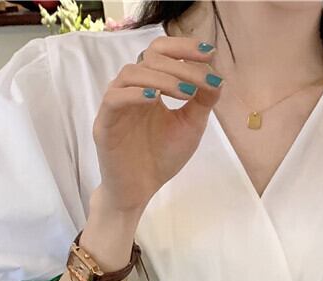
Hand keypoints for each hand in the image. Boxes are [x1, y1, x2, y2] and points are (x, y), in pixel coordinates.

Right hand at [93, 35, 223, 215]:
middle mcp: (132, 89)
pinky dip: (136, 94)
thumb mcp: (190, 126)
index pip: (162, 52)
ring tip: (186, 93)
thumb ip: (202, 102)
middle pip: (150, 57)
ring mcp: (116, 104)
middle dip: (180, 65)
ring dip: (162, 78)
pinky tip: (156, 100)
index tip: (210, 53)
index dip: (184, 47)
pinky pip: (115, 98)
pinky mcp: (104, 123)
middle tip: (202, 82)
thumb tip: (218, 77)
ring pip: (132, 73)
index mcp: (150, 86)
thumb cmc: (161, 158)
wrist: (140, 190)